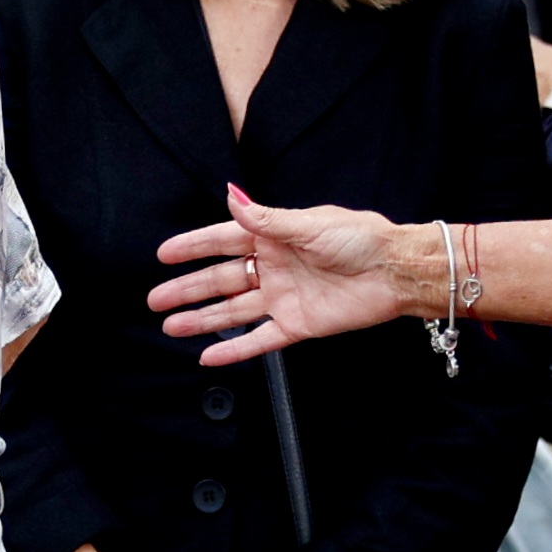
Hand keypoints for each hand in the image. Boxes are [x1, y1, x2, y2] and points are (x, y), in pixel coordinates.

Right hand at [156, 191, 414, 362]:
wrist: (396, 272)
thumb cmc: (361, 239)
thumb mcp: (309, 223)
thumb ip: (265, 218)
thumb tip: (231, 195)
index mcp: (274, 236)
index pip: (223, 240)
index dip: (193, 247)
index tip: (163, 254)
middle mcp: (274, 267)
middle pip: (221, 279)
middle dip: (187, 289)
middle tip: (155, 299)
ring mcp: (283, 297)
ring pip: (233, 311)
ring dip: (201, 319)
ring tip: (171, 326)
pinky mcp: (298, 324)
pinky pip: (260, 339)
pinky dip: (235, 349)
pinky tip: (209, 356)